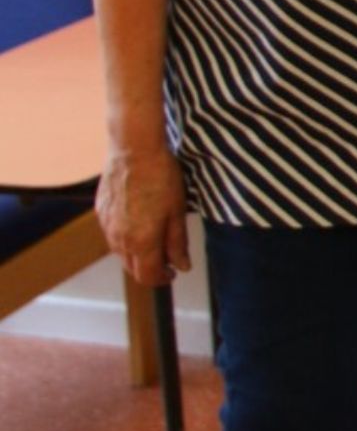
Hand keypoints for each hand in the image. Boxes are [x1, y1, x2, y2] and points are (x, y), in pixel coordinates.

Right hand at [96, 147, 188, 286]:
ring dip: (138, 253)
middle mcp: (119, 239)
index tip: (173, 273)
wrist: (133, 151)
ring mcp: (106, 227)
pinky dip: (126, 237)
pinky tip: (139, 222)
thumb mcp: (177, 212)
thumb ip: (178, 243)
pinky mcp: (100, 213)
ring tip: (156, 237)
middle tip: (168, 258)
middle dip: (150, 269)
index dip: (162, 279)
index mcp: (141, 242)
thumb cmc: (161, 178)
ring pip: (121, 253)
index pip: (147, 277)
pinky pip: (112, 235)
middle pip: (132, 268)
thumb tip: (181, 266)